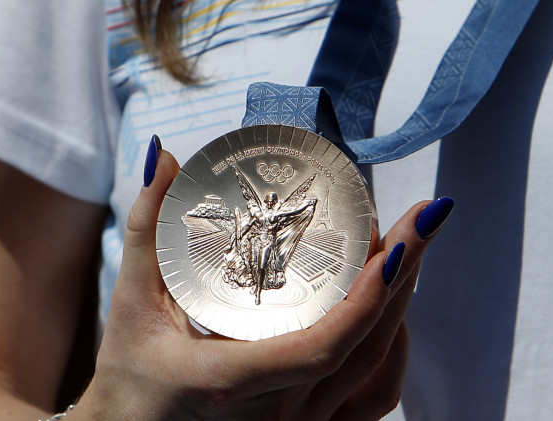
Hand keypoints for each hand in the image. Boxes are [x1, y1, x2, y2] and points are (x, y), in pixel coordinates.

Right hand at [75, 145, 451, 419]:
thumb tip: (166, 158)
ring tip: (411, 249)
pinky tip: (393, 309)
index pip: (320, 347)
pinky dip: (391, 351)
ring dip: (402, 308)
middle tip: (423, 217)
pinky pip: (372, 399)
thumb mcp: (130, 302)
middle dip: (404, 276)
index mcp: (229, 382)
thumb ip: (145, 228)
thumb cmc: (130, 377)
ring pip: (377, 373)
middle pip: (365, 348)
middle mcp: (275, 416)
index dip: (368, 298)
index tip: (396, 243)